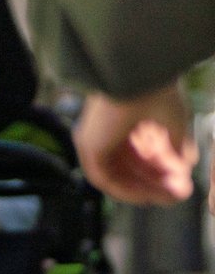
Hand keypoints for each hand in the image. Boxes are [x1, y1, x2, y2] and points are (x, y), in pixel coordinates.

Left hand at [75, 87, 197, 204]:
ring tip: (172, 198)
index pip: (138, 152)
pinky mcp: (88, 147)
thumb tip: (185, 164)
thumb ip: (177, 143)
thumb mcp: (173, 121)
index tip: (182, 181)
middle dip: (157, 182)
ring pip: (118, 175)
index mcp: (120, 119)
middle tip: (180, 194)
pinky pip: (104, 180)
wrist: (141, 76)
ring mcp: (92, 139)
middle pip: (129, 165)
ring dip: (145, 189)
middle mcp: (103, 130)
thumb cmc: (156, 90)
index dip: (161, 169)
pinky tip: (148, 198)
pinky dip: (126, 191)